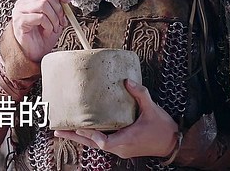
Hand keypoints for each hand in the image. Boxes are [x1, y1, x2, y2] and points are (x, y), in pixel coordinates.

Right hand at [11, 0, 70, 61]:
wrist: (34, 54)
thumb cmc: (42, 37)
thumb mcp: (55, 19)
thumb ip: (59, 7)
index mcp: (32, 0)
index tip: (67, 0)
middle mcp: (24, 3)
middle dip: (59, 9)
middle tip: (61, 21)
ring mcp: (19, 11)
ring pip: (43, 4)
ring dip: (54, 18)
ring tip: (54, 28)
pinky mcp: (20, 21)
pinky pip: (40, 17)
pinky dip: (48, 25)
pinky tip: (47, 32)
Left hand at [54, 79, 178, 159]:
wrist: (172, 143)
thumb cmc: (162, 128)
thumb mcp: (152, 109)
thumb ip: (140, 94)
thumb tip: (127, 80)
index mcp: (126, 140)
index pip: (103, 143)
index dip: (90, 135)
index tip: (79, 127)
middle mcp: (120, 147)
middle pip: (92, 144)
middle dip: (75, 137)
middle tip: (58, 130)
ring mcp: (120, 148)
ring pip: (95, 145)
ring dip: (80, 137)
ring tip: (62, 130)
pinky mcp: (121, 146)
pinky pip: (102, 143)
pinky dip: (90, 137)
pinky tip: (81, 130)